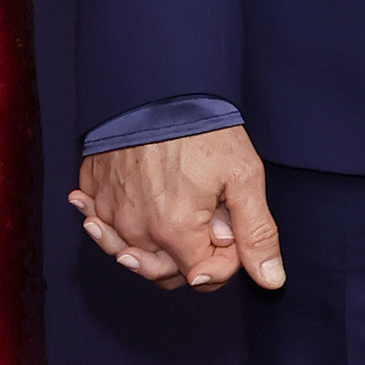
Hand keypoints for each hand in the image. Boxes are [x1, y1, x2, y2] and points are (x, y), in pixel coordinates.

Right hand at [69, 127, 284, 294]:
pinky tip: (124, 210)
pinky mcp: (92, 192)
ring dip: (153, 247)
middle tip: (204, 219)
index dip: (225, 259)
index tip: (229, 227)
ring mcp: (109, 212)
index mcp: (175, 231)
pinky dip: (110, 224)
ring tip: (167, 220)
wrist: (153, 83)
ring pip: (133, 254)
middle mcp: (135, 230)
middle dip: (190, 257)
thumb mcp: (243, 176)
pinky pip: (102, 225)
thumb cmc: (201, 127)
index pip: (203, 278)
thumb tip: (271, 280)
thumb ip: (257, 233)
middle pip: (165, 273)